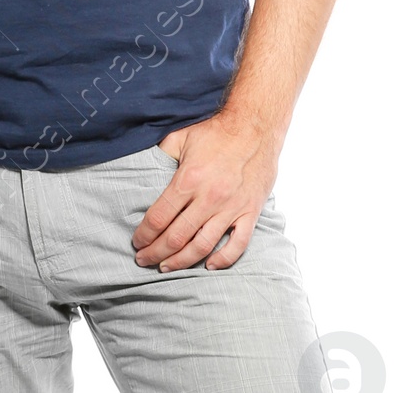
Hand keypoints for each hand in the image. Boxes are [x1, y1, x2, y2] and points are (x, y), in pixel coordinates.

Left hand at [131, 112, 279, 271]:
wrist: (256, 126)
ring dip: (181, 261)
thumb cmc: (216, 132)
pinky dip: (223, 259)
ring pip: (202, 246)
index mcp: (188, 180)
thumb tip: (142, 170)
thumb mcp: (180, 137)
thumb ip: (160, 156)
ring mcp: (232, 207)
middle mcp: (209, 198)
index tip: (137, 242)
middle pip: (176, 237)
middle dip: (155, 253)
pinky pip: (238, 244)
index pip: (158, 218)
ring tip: (166, 266)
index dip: (144, 235)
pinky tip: (209, 265)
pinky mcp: (250, 212)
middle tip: (144, 259)